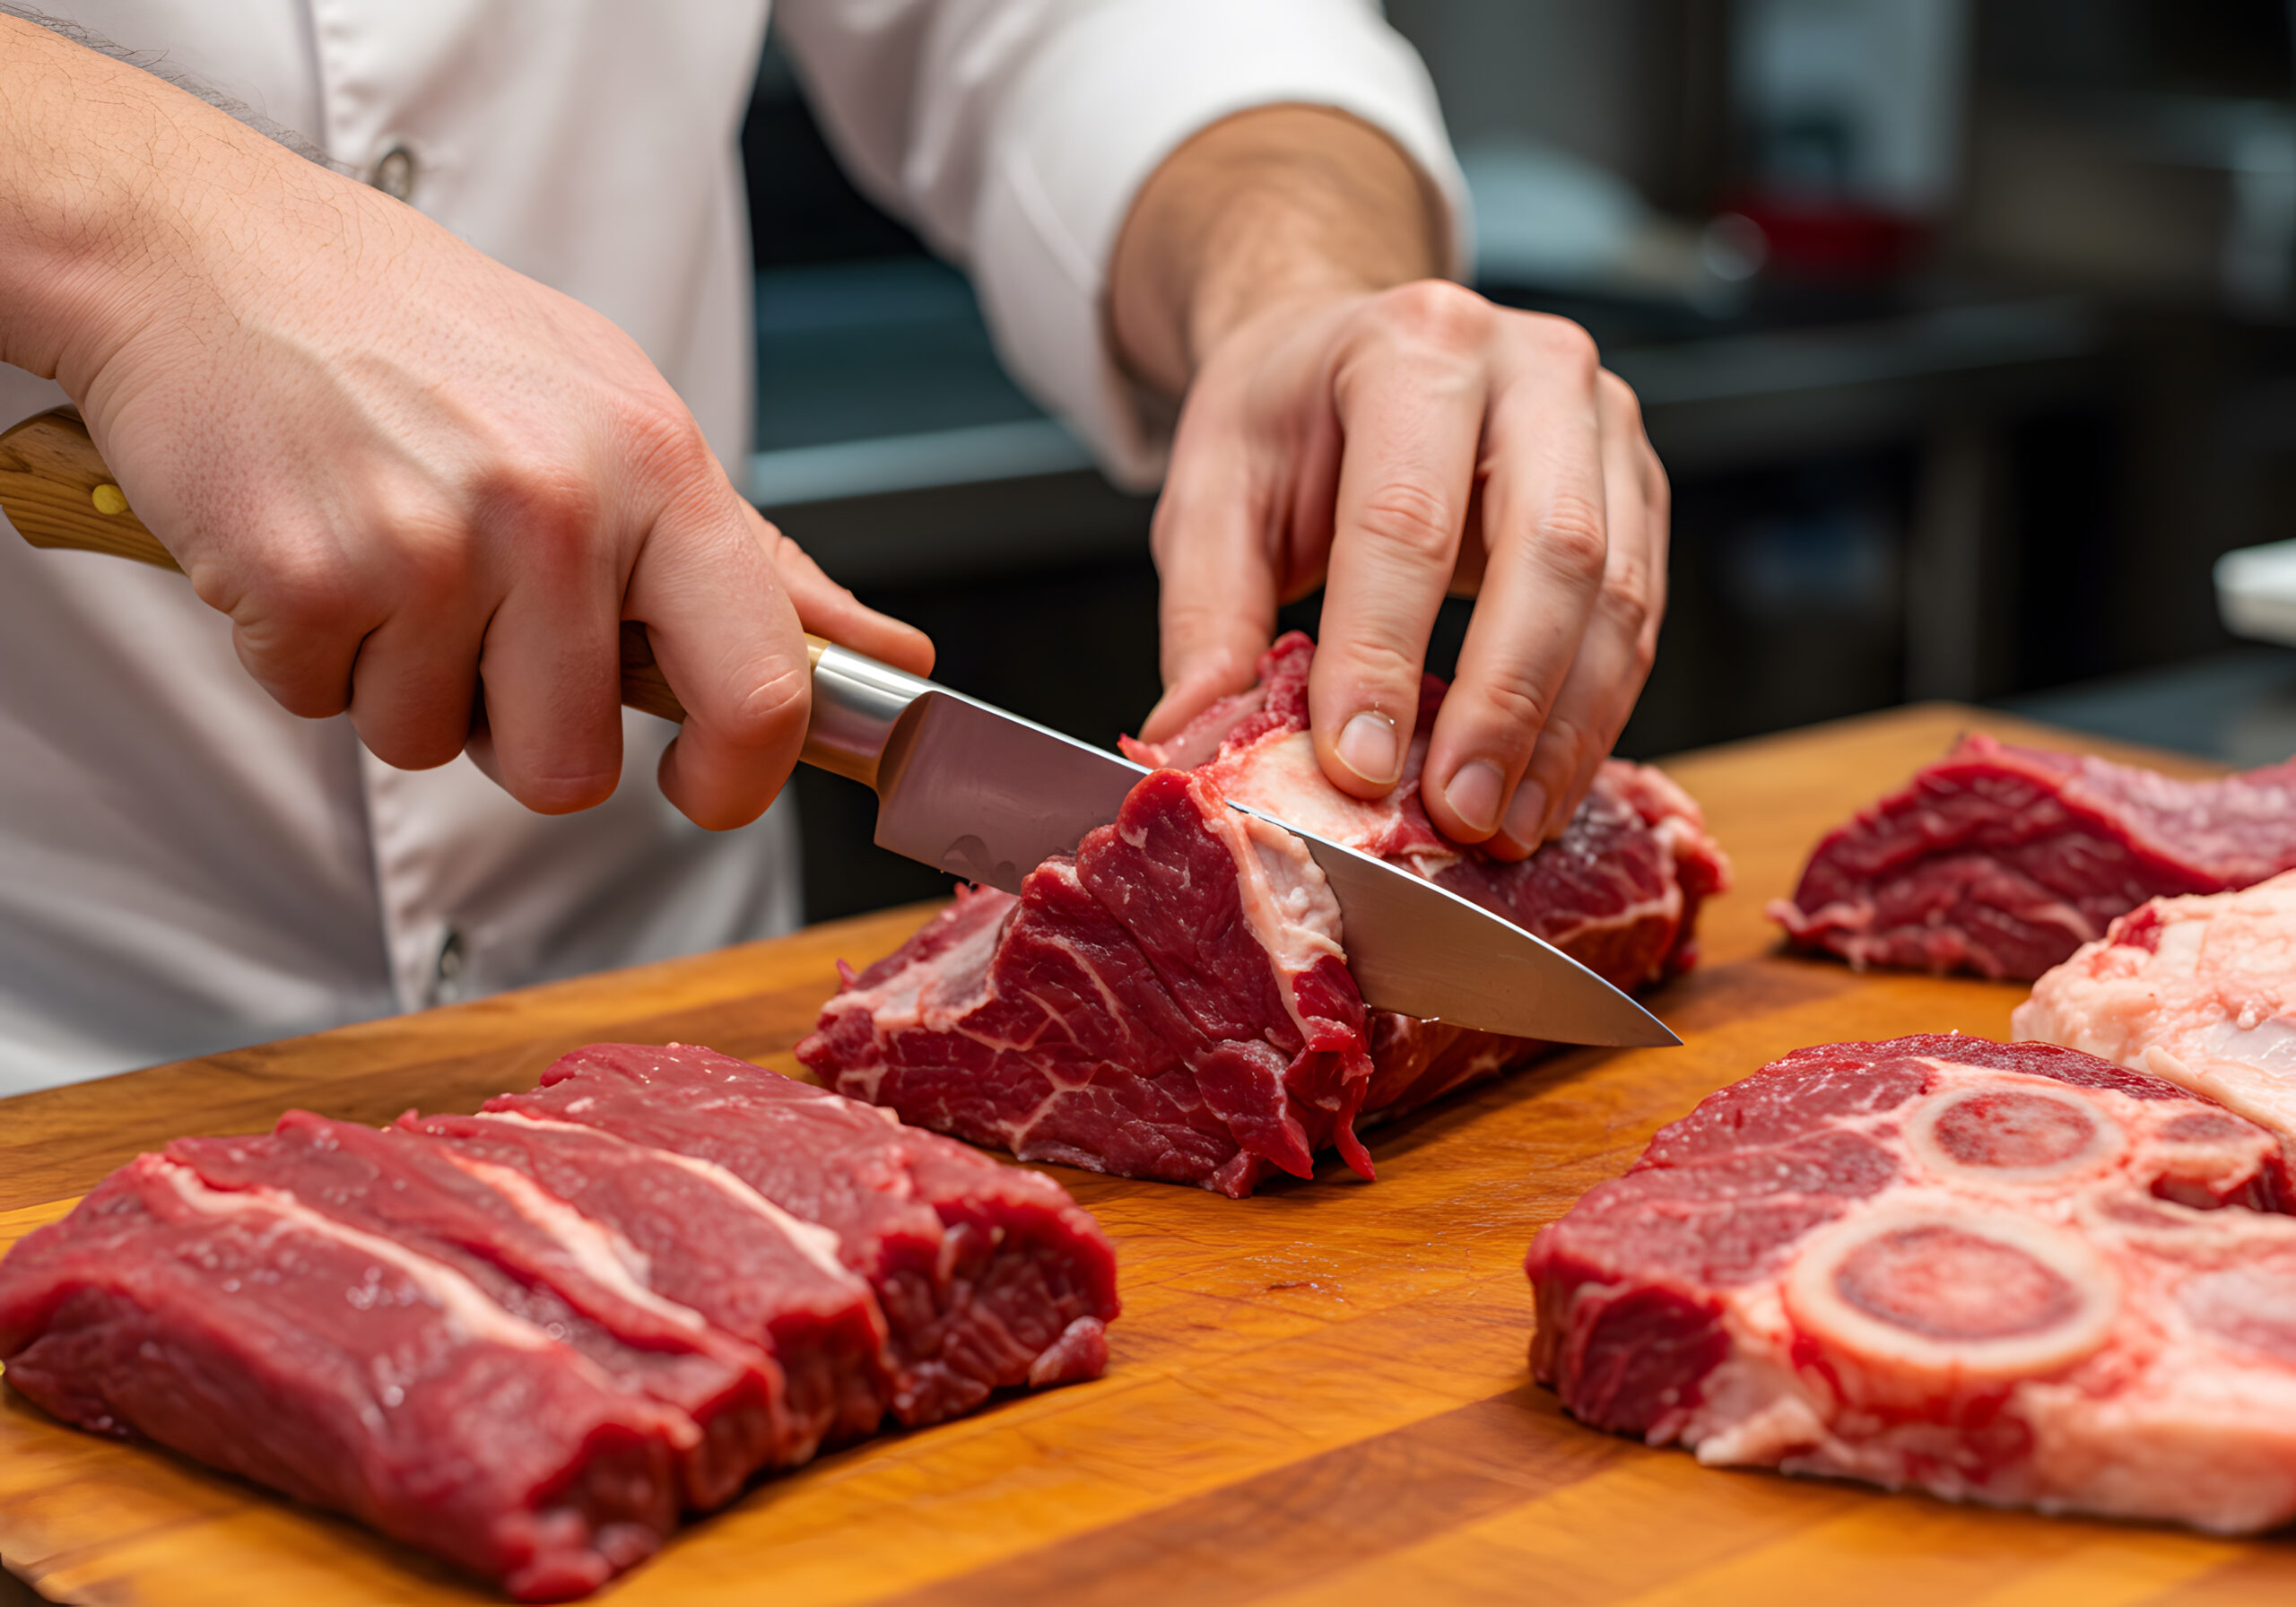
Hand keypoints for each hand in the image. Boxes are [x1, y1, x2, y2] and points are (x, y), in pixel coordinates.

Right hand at [0, 18, 928, 829]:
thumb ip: (753, 564)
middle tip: (475, 618)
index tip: (704, 786)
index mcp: (660, 470)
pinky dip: (306, 651)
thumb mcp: (623, 417)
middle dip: (517, 731)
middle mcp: (560, 509)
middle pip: (572, 769)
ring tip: (383, 548)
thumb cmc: (428, 337)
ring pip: (433, 747)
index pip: (762, 687)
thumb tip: (890, 655)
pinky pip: (322, 706)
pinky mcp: (305, 579)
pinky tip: (311, 539)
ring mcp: (429, 546)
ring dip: (400, 682)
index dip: (740, 779)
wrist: (211, 253)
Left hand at [1115, 109, 1664, 857]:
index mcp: (1413, 345)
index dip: (1382, 653)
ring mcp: (1605, 425)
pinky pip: (1639, 617)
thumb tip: (1192, 737)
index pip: (1403, 518)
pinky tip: (1543, 790)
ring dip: (1565, 730)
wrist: (1353, 350)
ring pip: (1616, 593)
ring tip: (1504, 827)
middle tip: (1458, 815)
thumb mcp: (1214, 492)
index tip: (1359, 768)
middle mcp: (1534, 368)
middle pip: (1548, 549)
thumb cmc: (1287, 422)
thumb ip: (1207, 613)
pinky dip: (1595, 718)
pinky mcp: (1640, 488)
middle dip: (1504, 702)